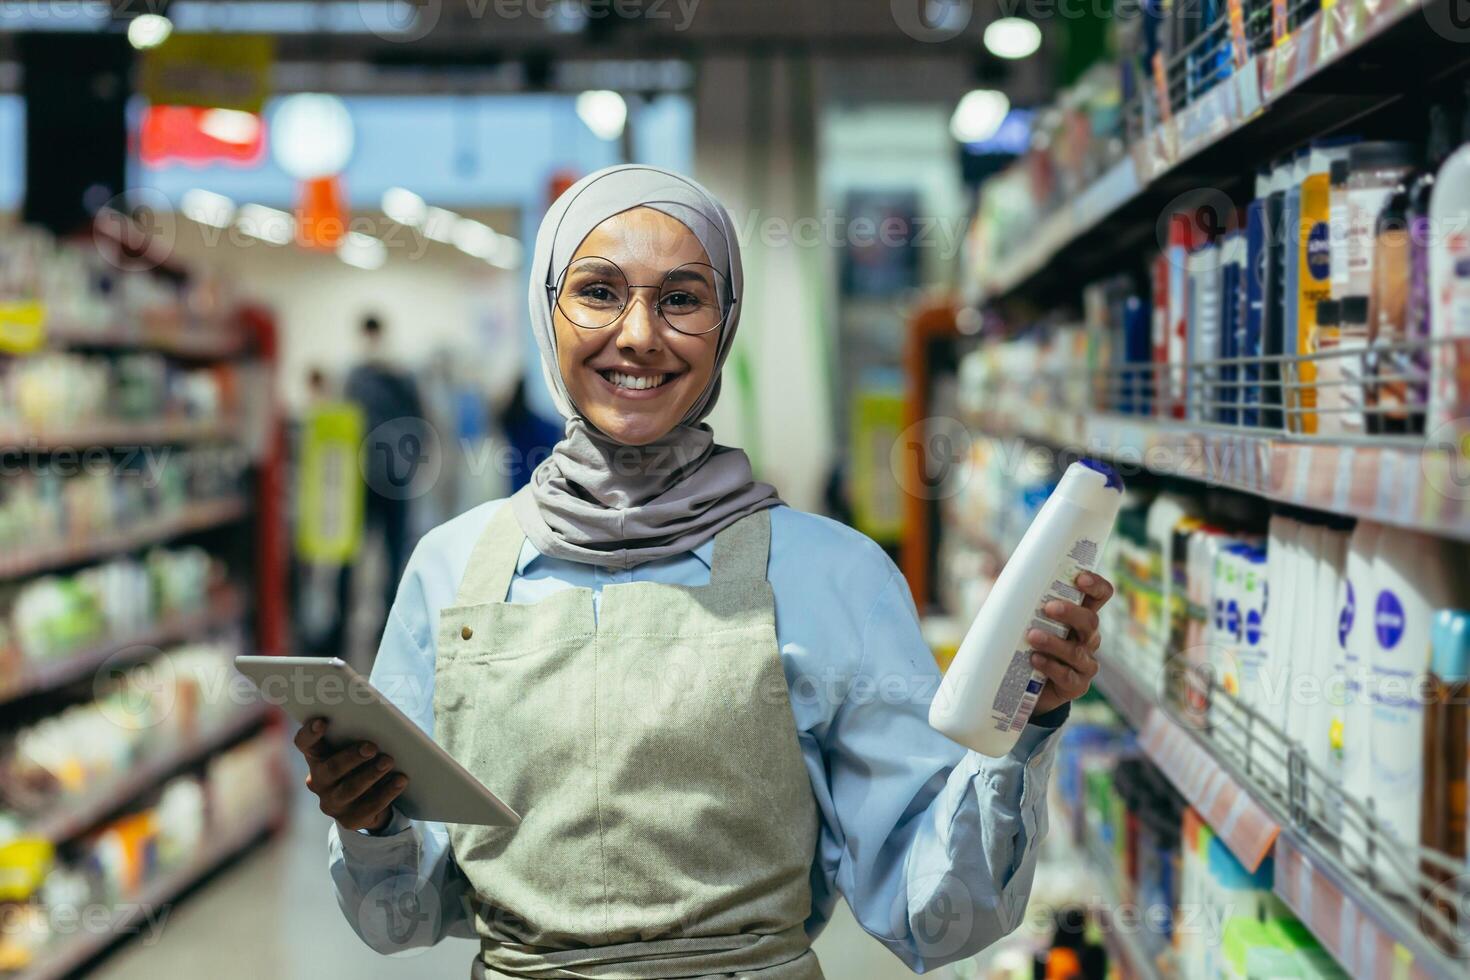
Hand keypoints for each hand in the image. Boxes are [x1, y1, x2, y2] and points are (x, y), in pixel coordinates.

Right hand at [294, 718, 408, 832]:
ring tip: (388, 761)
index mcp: (317, 757)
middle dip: (351, 757)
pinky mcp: (350, 820)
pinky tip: (400, 780)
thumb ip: (357, 735)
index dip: (310, 734)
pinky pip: (369, 806)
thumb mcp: (355, 748)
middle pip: (331, 768)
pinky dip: (387, 792)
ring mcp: (332, 803)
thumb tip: (379, 720)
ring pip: (350, 789)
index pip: (305, 744)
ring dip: (371, 774)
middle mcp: (319, 781)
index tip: (322, 721)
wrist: (370, 801)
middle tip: (371, 747)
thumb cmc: (362, 763)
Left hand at [1025, 571, 1114, 716]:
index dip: (1096, 585)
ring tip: (1032, 636)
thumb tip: (991, 572)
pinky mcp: (1076, 685)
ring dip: (1054, 642)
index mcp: (1079, 616)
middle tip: (1048, 608)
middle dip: (1071, 613)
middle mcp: (1088, 638)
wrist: (1026, 687)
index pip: (1100, 596)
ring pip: (1077, 650)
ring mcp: (1084, 662)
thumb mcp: (1024, 620)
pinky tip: (1035, 659)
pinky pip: (1067, 676)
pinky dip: (1050, 666)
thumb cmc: (1027, 644)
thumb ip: (1018, 599)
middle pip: (1090, 621)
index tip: (1080, 578)